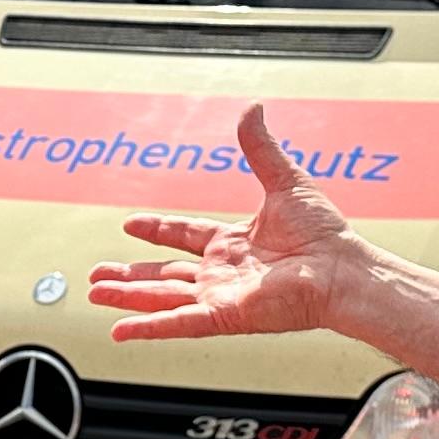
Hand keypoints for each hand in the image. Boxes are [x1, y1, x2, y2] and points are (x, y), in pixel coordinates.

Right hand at [90, 106, 370, 342]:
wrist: (343, 270)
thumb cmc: (326, 235)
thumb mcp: (285, 181)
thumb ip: (260, 149)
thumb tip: (251, 109)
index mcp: (234, 244)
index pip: (185, 237)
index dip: (157, 231)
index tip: (131, 225)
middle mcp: (223, 273)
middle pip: (164, 274)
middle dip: (129, 274)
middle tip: (98, 275)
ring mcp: (221, 296)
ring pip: (162, 297)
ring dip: (127, 296)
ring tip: (95, 293)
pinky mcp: (224, 316)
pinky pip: (179, 322)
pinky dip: (148, 326)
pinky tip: (120, 329)